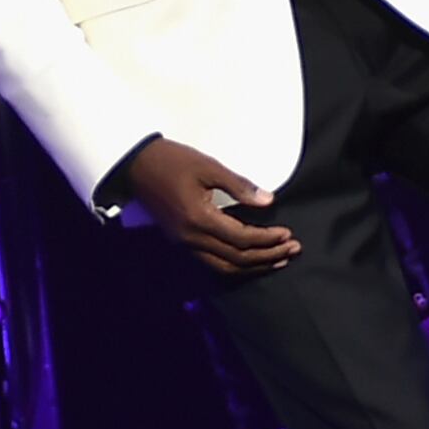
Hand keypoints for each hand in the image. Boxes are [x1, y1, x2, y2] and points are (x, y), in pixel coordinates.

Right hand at [124, 137, 299, 276]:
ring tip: (277, 260)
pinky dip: (235, 265)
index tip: (288, 234)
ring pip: (224, 267)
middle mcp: (191, 238)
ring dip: (253, 267)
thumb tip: (268, 201)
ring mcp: (184, 243)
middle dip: (267, 257)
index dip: (267, 239)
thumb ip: (239, 186)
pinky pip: (212, 263)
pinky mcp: (181, 243)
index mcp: (199, 218)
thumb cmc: (173, 160)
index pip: (241, 238)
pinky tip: (250, 261)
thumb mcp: (209, 166)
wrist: (136, 166)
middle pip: (236, 259)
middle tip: (292, 250)